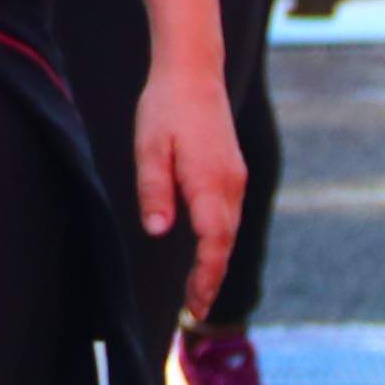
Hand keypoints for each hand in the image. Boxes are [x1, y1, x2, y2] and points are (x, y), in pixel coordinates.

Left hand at [134, 61, 246, 321]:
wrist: (194, 74)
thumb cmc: (165, 109)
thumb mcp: (150, 147)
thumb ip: (155, 189)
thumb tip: (159, 231)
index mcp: (210, 184)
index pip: (213, 243)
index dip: (204, 276)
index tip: (193, 303)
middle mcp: (230, 186)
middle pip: (224, 243)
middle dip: (210, 277)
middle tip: (193, 310)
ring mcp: (234, 179)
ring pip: (228, 230)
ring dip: (215, 260)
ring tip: (197, 290)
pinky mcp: (230, 172)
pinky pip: (228, 215)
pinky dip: (218, 239)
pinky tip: (206, 250)